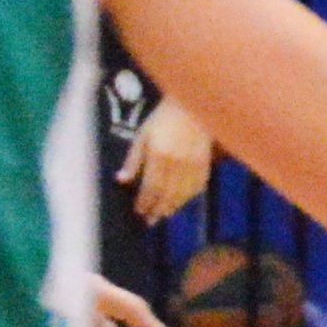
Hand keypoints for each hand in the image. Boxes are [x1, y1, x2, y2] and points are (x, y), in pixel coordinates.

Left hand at [127, 96, 217, 221]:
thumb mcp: (143, 135)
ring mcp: (192, 164)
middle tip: (150, 220)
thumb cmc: (164, 118)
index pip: (150, 186)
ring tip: (164, 214)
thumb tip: (121, 180)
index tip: (139, 210)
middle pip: (166, 194)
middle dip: (157, 209)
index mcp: (158, 154)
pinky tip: (181, 201)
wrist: (192, 105)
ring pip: (182, 193)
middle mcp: (176, 162)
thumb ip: (133, 159)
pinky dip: (188, 197)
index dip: (144, 201)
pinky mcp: (204, 163)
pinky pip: (197, 186)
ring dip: (172, 206)